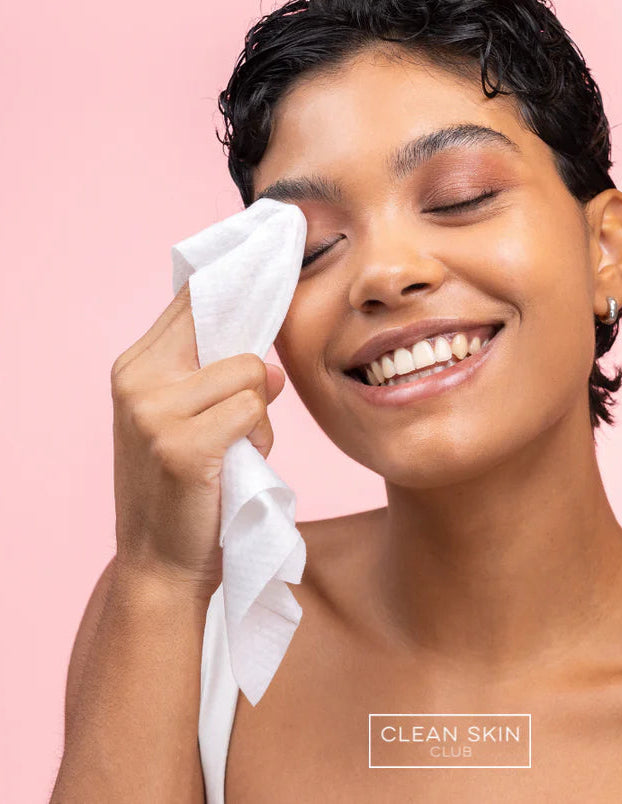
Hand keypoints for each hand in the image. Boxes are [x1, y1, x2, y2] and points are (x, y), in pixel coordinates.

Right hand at [109, 280, 285, 597]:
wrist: (162, 563)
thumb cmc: (187, 485)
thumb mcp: (186, 417)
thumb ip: (215, 373)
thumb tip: (269, 358)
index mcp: (136, 364)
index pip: (194, 299)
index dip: (239, 289)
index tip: (274, 269)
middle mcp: (137, 379)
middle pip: (229, 327)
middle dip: (253, 366)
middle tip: (242, 409)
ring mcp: (154, 412)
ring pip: (251, 372)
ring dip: (260, 413)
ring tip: (237, 447)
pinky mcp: (182, 445)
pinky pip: (254, 409)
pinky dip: (261, 436)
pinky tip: (239, 463)